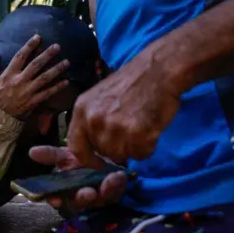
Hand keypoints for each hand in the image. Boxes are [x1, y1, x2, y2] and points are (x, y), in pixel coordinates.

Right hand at [0, 34, 69, 118]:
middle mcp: (19, 81)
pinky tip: (66, 81)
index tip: (38, 37)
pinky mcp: (33, 102)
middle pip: (36, 65)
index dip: (29, 46)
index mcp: (8, 74)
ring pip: (44, 78)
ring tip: (66, 62)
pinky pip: (47, 94)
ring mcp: (27, 92)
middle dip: (47, 54)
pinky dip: (57, 88)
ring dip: (56, 69)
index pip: (20, 56)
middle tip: (57, 46)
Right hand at [29, 146, 126, 212]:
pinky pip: (115, 194)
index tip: (55, 201)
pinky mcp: (113, 195)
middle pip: (78, 202)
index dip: (54, 199)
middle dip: (83, 199)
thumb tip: (31, 152)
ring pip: (99, 200)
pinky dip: (118, 185)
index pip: (56, 197)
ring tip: (111, 178)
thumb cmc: (83, 155)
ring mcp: (97, 197)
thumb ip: (50, 155)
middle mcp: (79, 194)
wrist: (108, 153)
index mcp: (65, 186)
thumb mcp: (66, 154)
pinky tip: (120, 176)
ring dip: (105, 191)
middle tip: (88, 193)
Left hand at [67, 52, 181, 164]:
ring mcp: (115, 127)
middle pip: (103, 152)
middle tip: (131, 130)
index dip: (88, 159)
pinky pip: (141, 154)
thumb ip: (92, 121)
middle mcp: (94, 120)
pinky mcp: (136, 133)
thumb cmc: (131, 82)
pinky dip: (148, 146)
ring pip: (122, 155)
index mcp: (82, 110)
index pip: (76, 147)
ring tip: (141, 126)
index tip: (99, 162)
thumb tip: (95, 147)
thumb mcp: (99, 97)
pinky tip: (151, 128)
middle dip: (117, 147)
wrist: (158, 70)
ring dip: (134, 147)